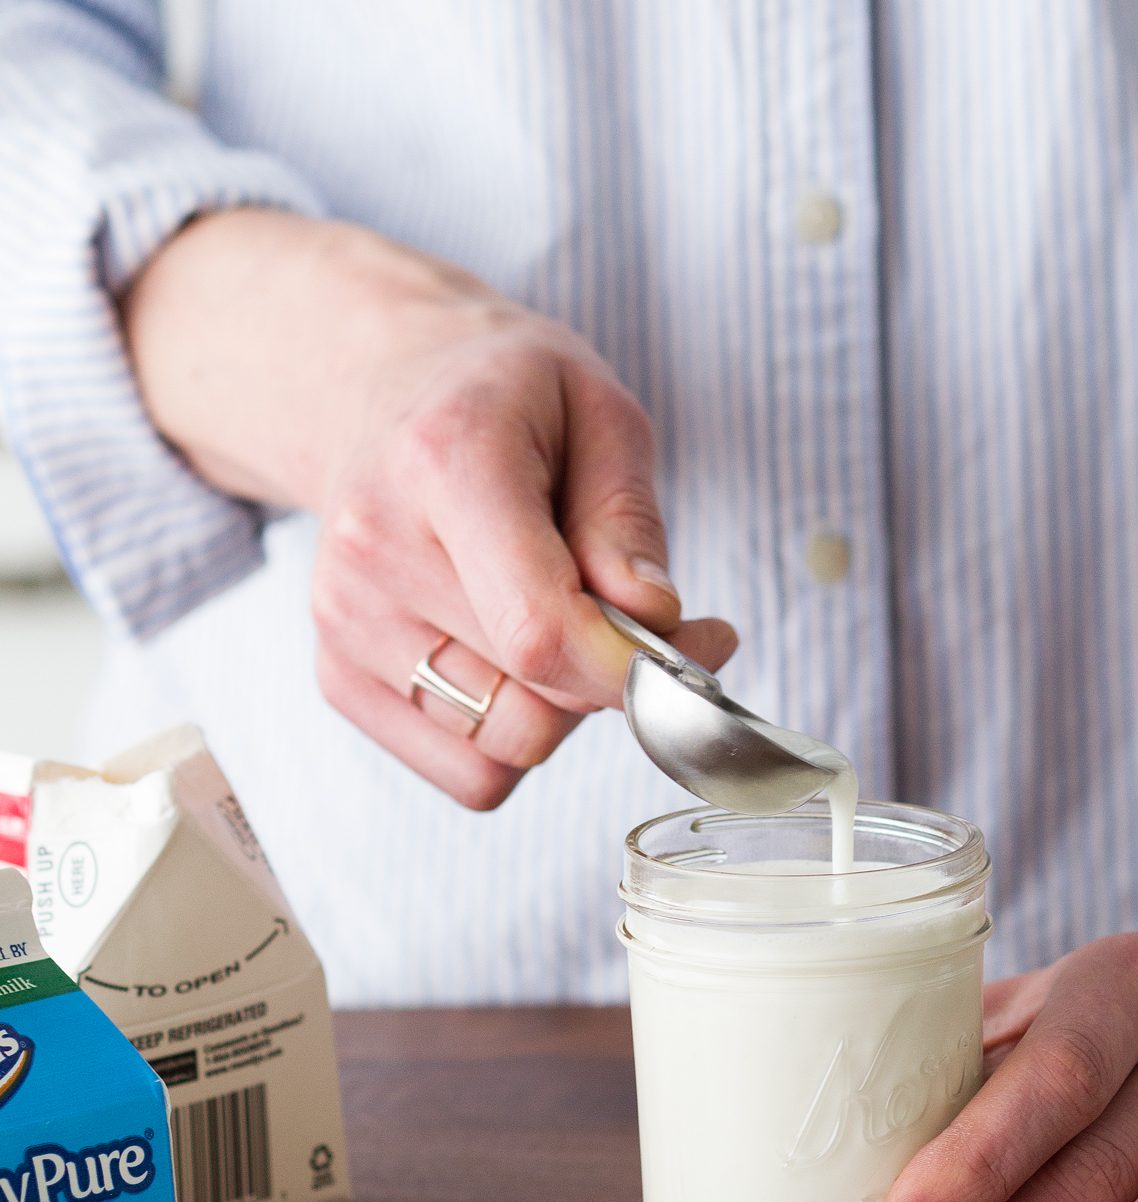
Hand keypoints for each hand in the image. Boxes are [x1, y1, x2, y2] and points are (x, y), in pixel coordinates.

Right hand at [308, 301, 734, 807]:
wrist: (387, 392)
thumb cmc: (510, 403)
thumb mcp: (602, 414)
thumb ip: (630, 523)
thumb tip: (654, 622)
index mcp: (445, 465)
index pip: (540, 632)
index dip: (630, 671)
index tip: (698, 648)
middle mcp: (374, 552)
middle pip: (531, 707)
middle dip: (609, 682)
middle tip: (636, 623)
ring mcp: (345, 623)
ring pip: (503, 754)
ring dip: (562, 713)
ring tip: (562, 630)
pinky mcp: (339, 678)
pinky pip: (468, 774)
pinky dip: (514, 742)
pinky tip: (515, 664)